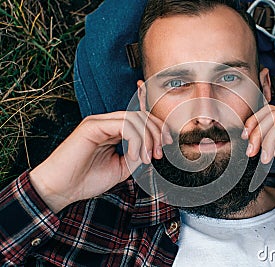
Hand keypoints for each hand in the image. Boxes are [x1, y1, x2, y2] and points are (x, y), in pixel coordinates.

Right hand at [30, 111, 171, 212]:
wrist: (60, 190)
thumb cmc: (86, 180)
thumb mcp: (121, 169)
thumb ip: (137, 156)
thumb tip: (154, 149)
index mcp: (112, 131)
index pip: (139, 118)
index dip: (157, 126)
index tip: (168, 142)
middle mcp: (106, 123)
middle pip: (141, 116)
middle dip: (157, 132)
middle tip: (161, 153)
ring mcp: (99, 122)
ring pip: (135, 118)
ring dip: (148, 139)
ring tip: (147, 159)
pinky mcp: (93, 126)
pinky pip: (124, 125)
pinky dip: (136, 141)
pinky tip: (134, 157)